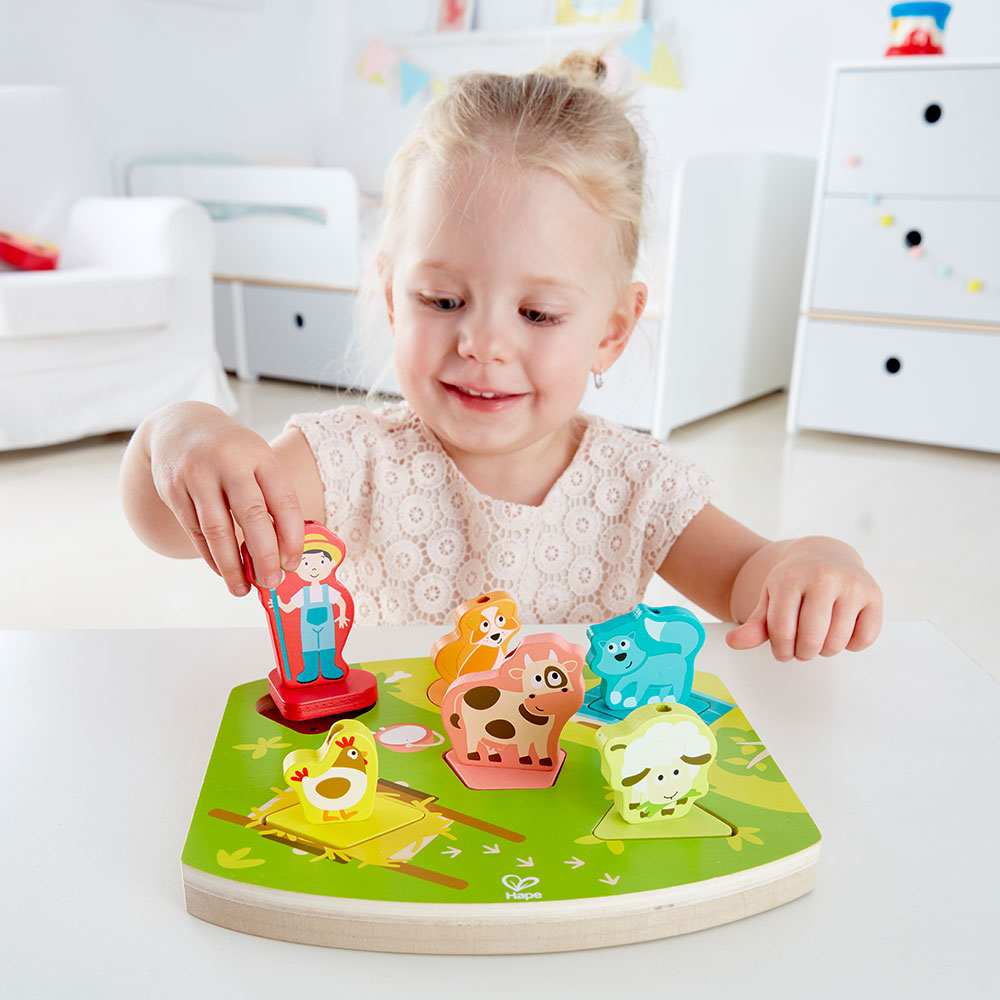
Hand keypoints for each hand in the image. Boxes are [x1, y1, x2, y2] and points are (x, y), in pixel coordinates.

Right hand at [146, 403, 303, 595]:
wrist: (180, 425)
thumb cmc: (232, 452)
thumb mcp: (258, 460)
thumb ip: (271, 497)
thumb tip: (284, 551)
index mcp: (260, 456)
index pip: (284, 501)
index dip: (292, 537)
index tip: (293, 563)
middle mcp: (229, 463)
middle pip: (252, 517)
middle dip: (264, 556)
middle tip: (271, 583)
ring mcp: (197, 476)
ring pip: (217, 530)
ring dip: (232, 566)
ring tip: (242, 589)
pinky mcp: (173, 490)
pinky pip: (195, 532)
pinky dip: (210, 556)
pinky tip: (223, 570)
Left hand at [725, 537, 882, 660]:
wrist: (825, 555)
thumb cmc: (794, 582)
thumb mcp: (770, 598)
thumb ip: (754, 624)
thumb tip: (733, 642)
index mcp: (790, 577)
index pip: (782, 632)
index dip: (781, 650)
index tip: (783, 650)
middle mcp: (823, 577)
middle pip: (811, 640)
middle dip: (803, 653)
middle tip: (801, 647)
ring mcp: (852, 585)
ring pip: (837, 643)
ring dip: (825, 650)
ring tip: (819, 636)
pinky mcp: (874, 595)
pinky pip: (864, 640)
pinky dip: (851, 644)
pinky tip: (841, 628)